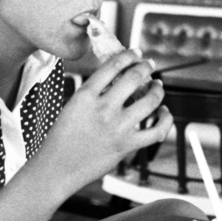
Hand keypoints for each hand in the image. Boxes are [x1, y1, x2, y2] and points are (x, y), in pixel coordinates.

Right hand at [40, 50, 171, 191]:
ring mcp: (117, 128)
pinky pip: (156, 131)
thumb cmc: (61, 137)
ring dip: (157, 89)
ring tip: (158, 85)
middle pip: (134, 78)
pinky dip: (165, 119)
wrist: (56, 168)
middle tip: (149, 64)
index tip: (136, 52)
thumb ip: (93, 94)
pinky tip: (163, 113)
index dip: (128, 55)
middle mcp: (103, 108)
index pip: (112, 66)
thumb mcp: (72, 107)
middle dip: (145, 67)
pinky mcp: (127, 146)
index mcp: (86, 95)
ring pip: (150, 101)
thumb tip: (119, 81)